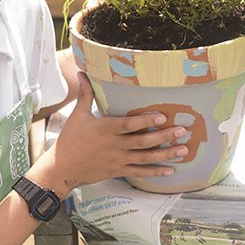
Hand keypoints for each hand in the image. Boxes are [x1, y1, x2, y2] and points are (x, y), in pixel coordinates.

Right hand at [36, 73, 187, 193]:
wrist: (61, 168)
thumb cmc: (70, 140)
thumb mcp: (77, 115)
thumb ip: (85, 94)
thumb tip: (82, 72)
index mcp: (105, 129)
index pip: (128, 124)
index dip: (145, 121)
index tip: (162, 116)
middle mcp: (114, 145)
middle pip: (142, 141)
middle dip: (164, 137)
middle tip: (182, 131)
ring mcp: (118, 160)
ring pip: (145, 158)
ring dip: (166, 154)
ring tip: (183, 150)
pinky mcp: (118, 170)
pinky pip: (140, 172)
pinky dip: (155, 172)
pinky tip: (170, 170)